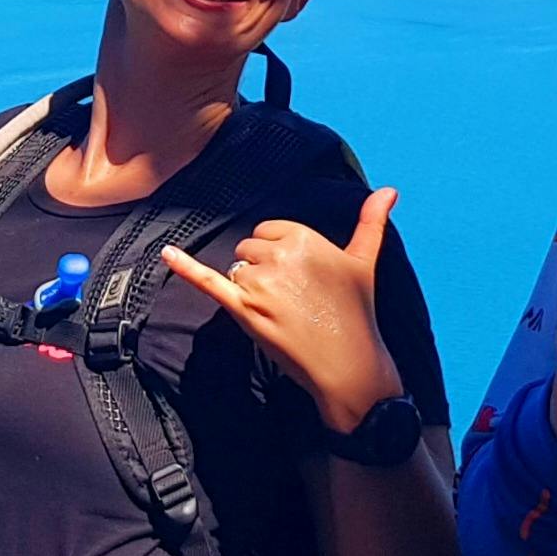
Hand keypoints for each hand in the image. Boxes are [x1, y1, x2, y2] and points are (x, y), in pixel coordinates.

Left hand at [160, 186, 409, 435]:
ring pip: (237, 269)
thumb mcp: (365, 262)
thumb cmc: (357, 312)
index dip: (280, 253)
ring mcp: (260, 283)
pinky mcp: (244, 310)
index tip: (299, 277)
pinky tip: (166, 253)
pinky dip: (185, 266)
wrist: (349, 365)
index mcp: (306, 237)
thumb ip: (371, 223)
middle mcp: (281, 255)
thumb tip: (390, 190)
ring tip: (282, 310)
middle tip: (293, 298)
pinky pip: (207, 280)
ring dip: (250, 286)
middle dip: (264, 269)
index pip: (270, 230)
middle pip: (250, 248)